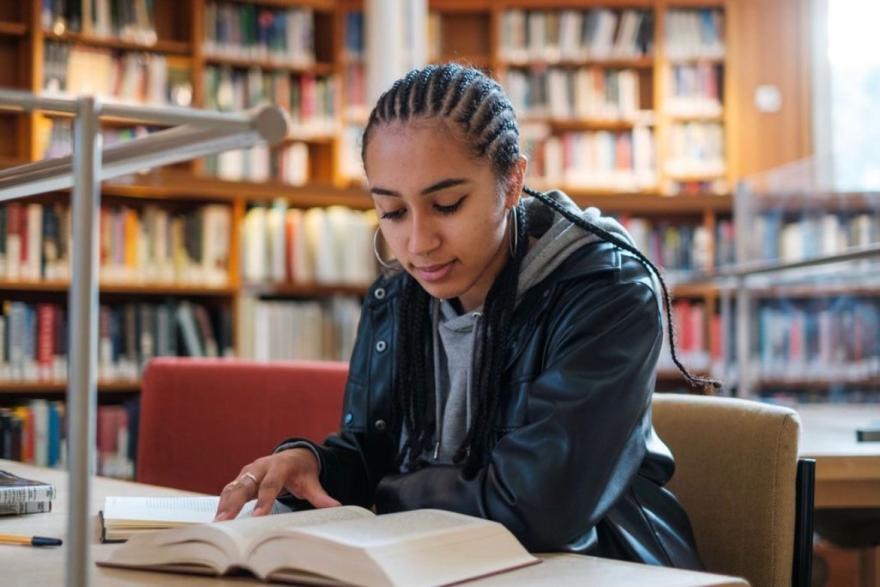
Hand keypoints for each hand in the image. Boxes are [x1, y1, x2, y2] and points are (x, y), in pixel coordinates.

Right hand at [213, 448, 340, 520]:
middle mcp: (261, 466)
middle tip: (225, 522)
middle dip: (234, 503)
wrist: (293, 455)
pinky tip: (217, 519)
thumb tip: (335, 507)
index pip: (271, 484)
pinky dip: (222, 504)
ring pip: (233, 487)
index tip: (258, 517)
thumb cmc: (301, 471)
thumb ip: (320, 495)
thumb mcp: (312, 481)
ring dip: (224, 505)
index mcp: (280, 466)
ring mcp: (249, 471)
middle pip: (246, 484)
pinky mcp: (242, 478)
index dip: (264, 500)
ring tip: (217, 524)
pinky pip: (229, 490)